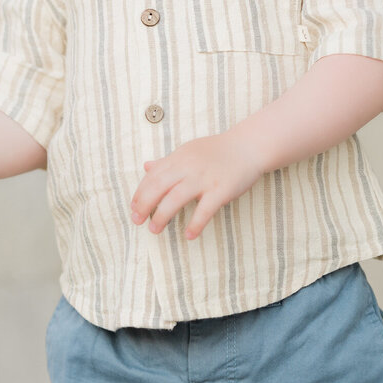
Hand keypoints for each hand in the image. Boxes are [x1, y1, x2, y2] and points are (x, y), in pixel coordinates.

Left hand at [130, 130, 266, 239]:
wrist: (249, 146)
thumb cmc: (218, 151)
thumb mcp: (189, 151)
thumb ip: (167, 161)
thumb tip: (146, 167)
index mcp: (179, 158)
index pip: (152, 176)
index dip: (140, 193)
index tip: (133, 208)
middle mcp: (188, 167)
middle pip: (158, 187)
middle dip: (144, 205)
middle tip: (137, 221)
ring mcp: (205, 178)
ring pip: (175, 199)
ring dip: (162, 216)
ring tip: (154, 230)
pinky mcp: (222, 190)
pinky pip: (205, 210)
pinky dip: (195, 224)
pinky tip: (189, 235)